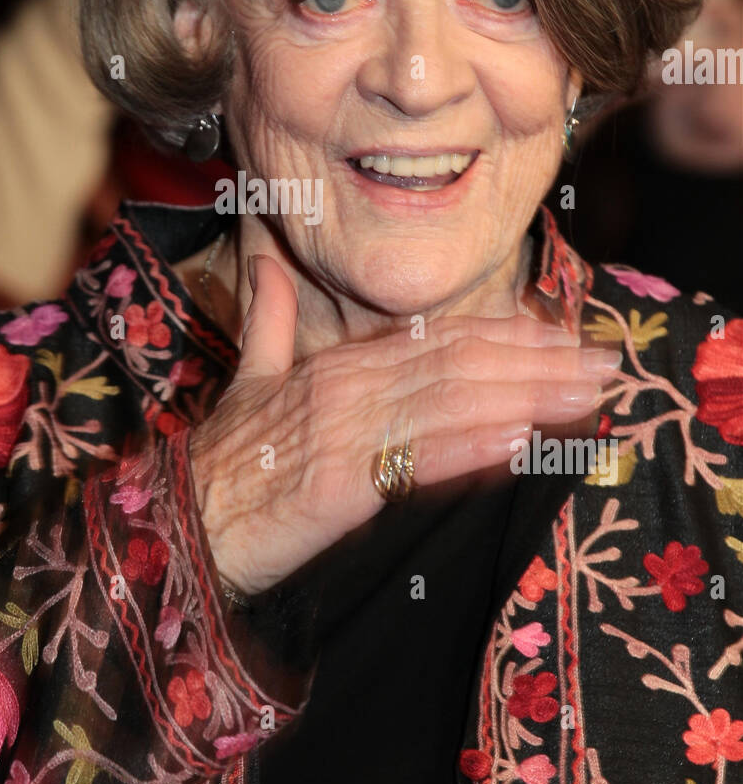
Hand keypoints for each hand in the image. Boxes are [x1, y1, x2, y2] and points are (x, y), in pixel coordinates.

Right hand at [189, 254, 617, 595]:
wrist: (181, 522)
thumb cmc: (220, 459)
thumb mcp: (248, 380)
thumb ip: (268, 320)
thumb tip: (264, 262)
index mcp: (335, 366)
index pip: (432, 337)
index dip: (502, 332)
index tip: (558, 332)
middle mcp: (348, 387)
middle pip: (458, 362)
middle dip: (538, 361)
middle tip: (602, 364)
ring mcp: (346, 431)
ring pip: (451, 400)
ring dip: (528, 395)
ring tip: (587, 396)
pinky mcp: (343, 482)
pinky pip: (421, 457)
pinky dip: (476, 444)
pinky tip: (525, 437)